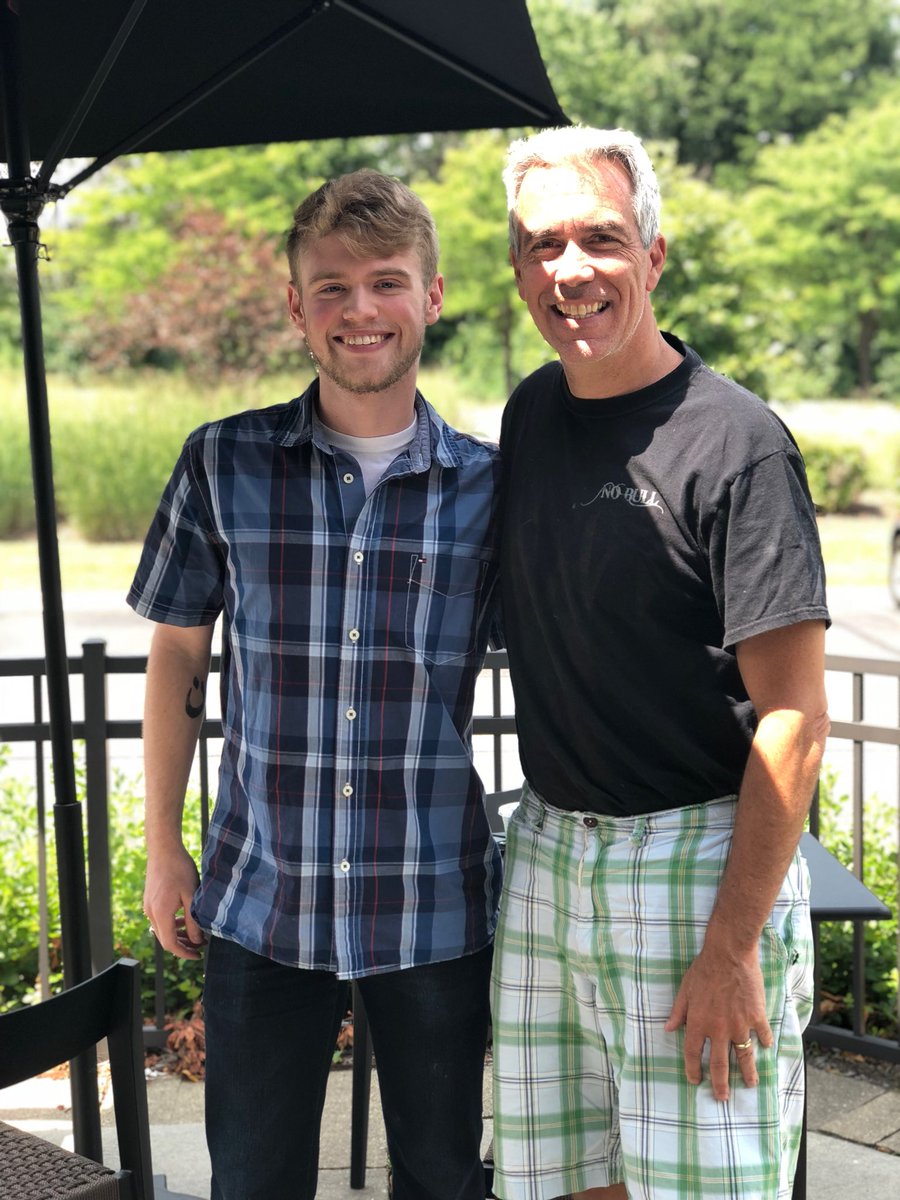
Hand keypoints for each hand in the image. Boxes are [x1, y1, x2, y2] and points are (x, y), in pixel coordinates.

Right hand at [143, 845, 204, 960]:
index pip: (170, 944)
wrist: (164, 849)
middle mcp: (151, 913)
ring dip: (178, 934)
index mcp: (160, 914)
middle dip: (183, 945)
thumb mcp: (191, 895)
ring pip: (162, 929)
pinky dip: (172, 924)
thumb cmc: (180, 869)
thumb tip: (197, 941)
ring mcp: (149, 906)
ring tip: (196, 934)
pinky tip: (185, 919)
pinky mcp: (150, 900)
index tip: (198, 955)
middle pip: (165, 939)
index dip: (184, 953)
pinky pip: (160, 919)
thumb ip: (193, 920)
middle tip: (201, 946)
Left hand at [664, 944, 772, 1100]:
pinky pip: (762, 1035)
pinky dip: (764, 1042)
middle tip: (722, 1098)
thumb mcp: (685, 990)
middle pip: (720, 1064)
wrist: (729, 954)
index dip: (693, 1069)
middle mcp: (718, 1029)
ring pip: (744, 1057)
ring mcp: (739, 1025)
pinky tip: (765, 1048)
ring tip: (750, 1085)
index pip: (693, 1054)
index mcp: (698, 1023)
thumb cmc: (704, 969)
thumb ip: (678, 1012)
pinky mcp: (756, 1017)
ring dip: (747, 1073)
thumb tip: (668, 1029)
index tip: (696, 1081)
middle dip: (720, 1084)